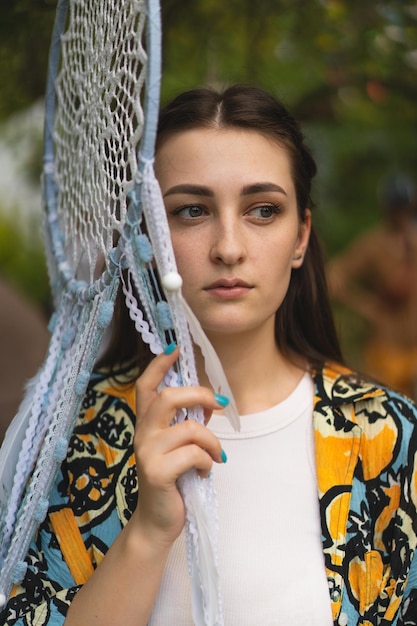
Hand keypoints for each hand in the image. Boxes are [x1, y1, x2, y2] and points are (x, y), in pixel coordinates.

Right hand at [132, 346, 225, 547]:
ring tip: (216, 456)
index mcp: (146, 424)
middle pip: (169, 397)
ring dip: (212, 442)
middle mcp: (142, 434)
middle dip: (199, 395)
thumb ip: (189, 423)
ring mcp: (147, 452)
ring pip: (190, 429)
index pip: (146, 386)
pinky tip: (205, 472)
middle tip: (218, 404)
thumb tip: (210, 402)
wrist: (156, 522)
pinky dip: (208, 462)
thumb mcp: (180, 446)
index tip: (174, 348)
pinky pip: (194, 454)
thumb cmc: (172, 479)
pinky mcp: (157, 472)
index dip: (159, 365)